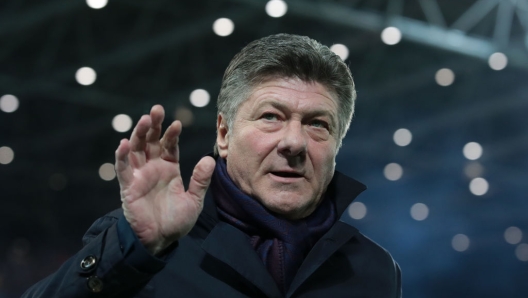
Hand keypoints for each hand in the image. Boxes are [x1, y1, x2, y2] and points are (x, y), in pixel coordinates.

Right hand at [115, 105, 215, 254]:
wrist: (160, 240)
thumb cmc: (177, 221)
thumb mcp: (194, 200)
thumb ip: (200, 180)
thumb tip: (210, 160)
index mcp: (169, 168)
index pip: (169, 146)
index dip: (171, 134)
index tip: (177, 123)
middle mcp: (153, 168)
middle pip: (151, 141)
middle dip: (153, 125)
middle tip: (156, 109)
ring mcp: (139, 175)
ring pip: (136, 149)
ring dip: (138, 133)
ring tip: (144, 119)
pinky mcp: (128, 186)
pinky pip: (123, 169)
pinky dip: (122, 156)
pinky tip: (124, 143)